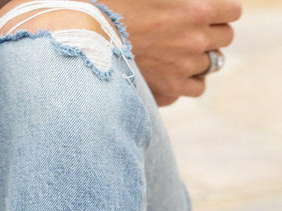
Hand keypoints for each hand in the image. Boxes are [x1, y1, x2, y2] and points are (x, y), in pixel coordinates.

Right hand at [114, 0, 241, 105]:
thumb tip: (193, 6)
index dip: (222, 11)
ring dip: (201, 57)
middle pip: (225, 38)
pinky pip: (197, 87)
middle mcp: (196, 39)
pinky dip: (192, 80)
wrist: (92, 38)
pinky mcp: (171, 87)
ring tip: (181, 53)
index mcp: (197, 9)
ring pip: (213, 63)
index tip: (210, 13)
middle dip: (213, 32)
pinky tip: (179, 72)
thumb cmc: (121, 5)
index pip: (233, 11)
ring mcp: (185, 66)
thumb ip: (183, 1)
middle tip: (194, 31)